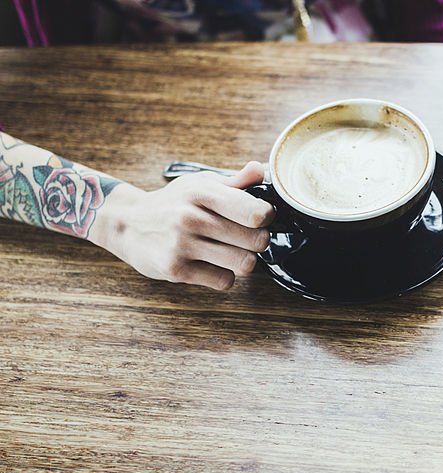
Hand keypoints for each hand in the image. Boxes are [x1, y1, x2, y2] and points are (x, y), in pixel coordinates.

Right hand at [89, 162, 274, 289]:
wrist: (125, 223)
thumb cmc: (171, 203)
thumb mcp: (198, 184)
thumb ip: (234, 182)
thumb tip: (260, 169)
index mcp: (202, 193)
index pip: (256, 213)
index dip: (265, 218)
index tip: (257, 218)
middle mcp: (191, 218)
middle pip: (256, 241)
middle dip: (257, 241)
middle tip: (244, 238)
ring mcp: (182, 245)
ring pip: (244, 264)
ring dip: (243, 260)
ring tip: (230, 251)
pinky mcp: (175, 270)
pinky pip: (224, 281)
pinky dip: (223, 276)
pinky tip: (211, 264)